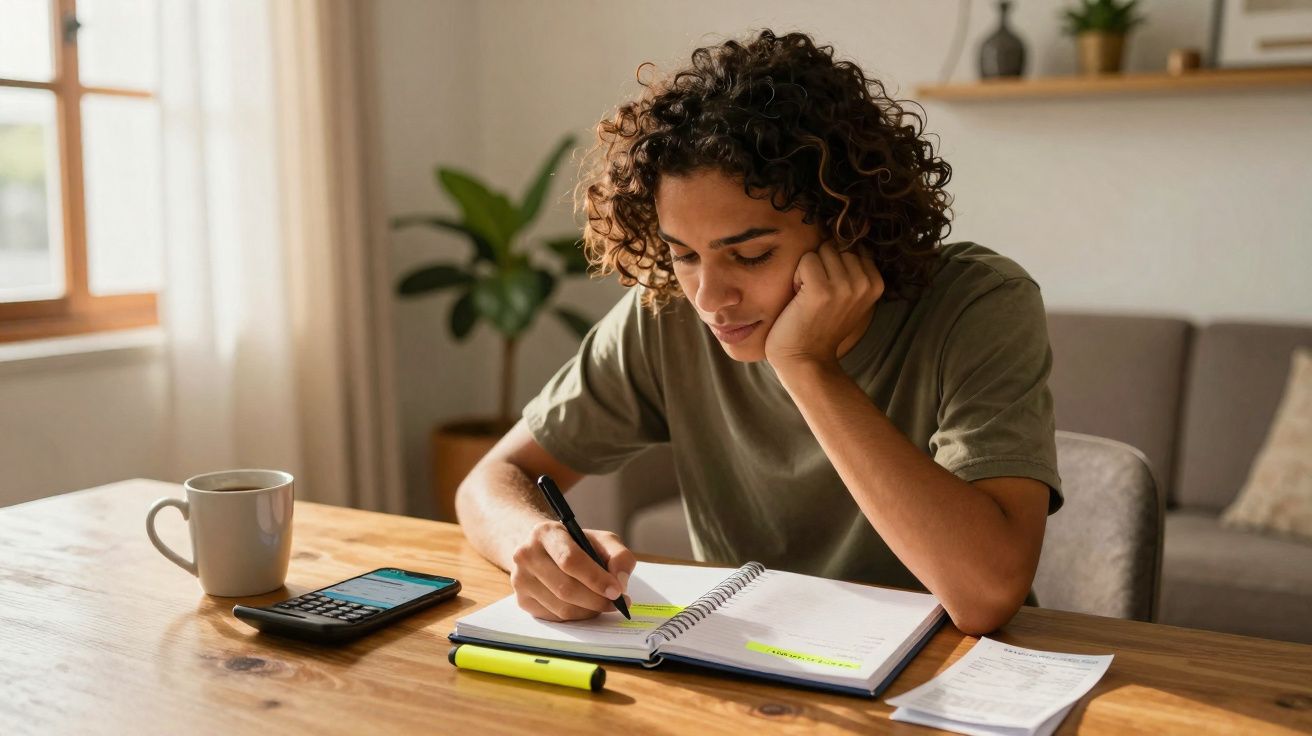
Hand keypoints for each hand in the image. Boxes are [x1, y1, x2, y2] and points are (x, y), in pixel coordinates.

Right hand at [509, 521, 636, 620]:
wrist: (541, 549)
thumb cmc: (574, 544)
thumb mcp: (599, 539)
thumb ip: (618, 555)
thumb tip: (620, 582)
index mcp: (546, 533)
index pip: (570, 560)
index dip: (596, 579)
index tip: (617, 591)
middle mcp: (527, 555)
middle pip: (566, 588)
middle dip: (597, 600)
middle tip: (617, 603)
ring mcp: (521, 580)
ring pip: (561, 608)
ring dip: (589, 610)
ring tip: (603, 603)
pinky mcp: (522, 600)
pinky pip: (555, 617)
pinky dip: (577, 616)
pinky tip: (585, 606)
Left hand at [764, 241, 883, 369]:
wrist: (806, 359)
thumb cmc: (820, 324)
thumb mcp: (848, 295)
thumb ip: (854, 267)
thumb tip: (853, 227)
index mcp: (876, 283)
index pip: (852, 246)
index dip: (834, 263)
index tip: (831, 290)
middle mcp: (865, 283)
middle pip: (836, 246)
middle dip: (821, 264)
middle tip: (818, 295)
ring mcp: (845, 287)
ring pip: (821, 250)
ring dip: (808, 270)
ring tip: (809, 296)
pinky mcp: (822, 290)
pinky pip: (806, 260)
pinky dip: (797, 277)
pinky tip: (800, 298)